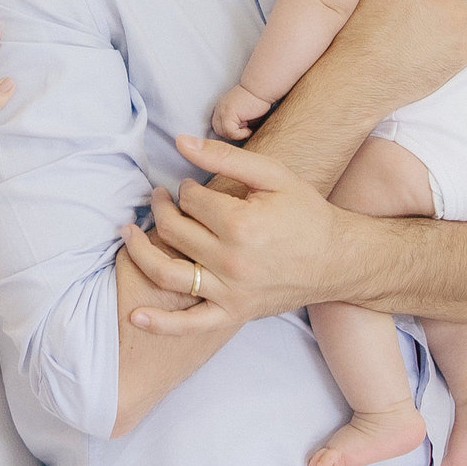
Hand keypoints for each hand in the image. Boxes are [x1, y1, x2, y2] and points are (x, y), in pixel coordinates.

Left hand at [119, 135, 361, 333]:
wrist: (338, 261)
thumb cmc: (306, 214)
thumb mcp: (272, 175)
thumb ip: (224, 157)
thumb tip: (180, 141)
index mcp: (241, 223)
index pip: (190, 200)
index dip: (185, 189)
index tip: (190, 187)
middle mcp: (232, 260)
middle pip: (175, 230)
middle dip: (161, 208)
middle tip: (159, 198)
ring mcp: (231, 291)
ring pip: (168, 272)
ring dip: (140, 251)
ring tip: (128, 233)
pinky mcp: (233, 314)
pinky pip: (190, 324)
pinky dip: (160, 323)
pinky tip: (135, 315)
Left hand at [211, 85, 271, 141]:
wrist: (261, 88)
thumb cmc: (258, 101)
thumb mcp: (243, 113)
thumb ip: (237, 122)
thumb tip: (236, 136)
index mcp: (222, 107)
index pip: (218, 126)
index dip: (230, 131)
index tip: (243, 129)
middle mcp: (219, 108)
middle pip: (219, 130)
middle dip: (232, 133)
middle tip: (246, 129)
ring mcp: (222, 111)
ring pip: (223, 132)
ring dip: (237, 134)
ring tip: (248, 127)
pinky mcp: (228, 114)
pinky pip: (230, 132)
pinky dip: (241, 134)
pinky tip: (249, 128)